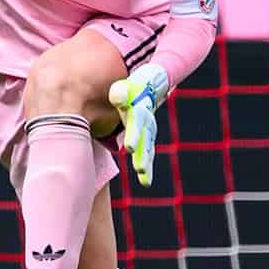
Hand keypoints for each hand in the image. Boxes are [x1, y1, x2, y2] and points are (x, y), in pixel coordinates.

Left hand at [107, 61, 169, 187]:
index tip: (129, 149)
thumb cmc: (129, 88)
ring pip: (148, 150)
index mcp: (139, 110)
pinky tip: (145, 182)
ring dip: (146, 164)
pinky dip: (147, 167)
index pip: (137, 123)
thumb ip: (120, 93)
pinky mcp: (147, 138)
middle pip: (146, 140)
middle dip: (143, 155)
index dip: (134, 136)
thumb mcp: (123, 86)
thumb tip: (118, 99)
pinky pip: (147, 154)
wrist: (147, 87)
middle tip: (139, 168)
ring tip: (144, 180)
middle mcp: (148, 123)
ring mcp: (149, 132)